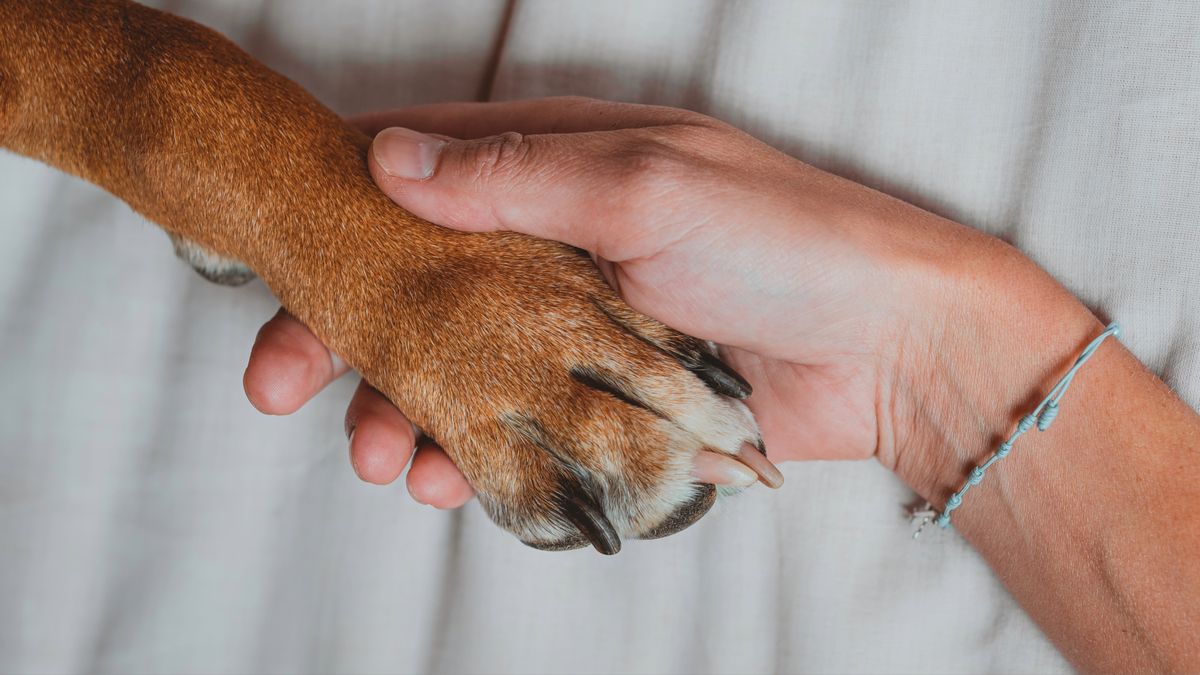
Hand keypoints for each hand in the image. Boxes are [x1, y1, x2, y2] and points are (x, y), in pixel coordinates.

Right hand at [244, 96, 976, 500]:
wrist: (893, 348)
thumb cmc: (786, 241)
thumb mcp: (648, 186)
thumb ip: (518, 179)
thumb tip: (390, 156)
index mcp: (556, 168)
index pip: (416, 176)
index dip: (335, 216)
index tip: (268, 264)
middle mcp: (552, 244)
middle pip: (415, 282)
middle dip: (342, 332)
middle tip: (279, 382)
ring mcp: (571, 327)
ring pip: (453, 366)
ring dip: (399, 409)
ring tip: (380, 457)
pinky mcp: (599, 400)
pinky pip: (511, 427)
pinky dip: (469, 455)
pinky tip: (446, 482)